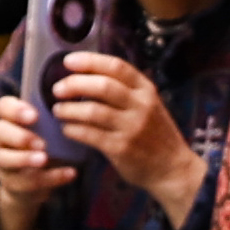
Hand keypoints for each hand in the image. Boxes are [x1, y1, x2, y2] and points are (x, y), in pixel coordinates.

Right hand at [0, 93, 77, 229]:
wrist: (37, 180)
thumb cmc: (47, 142)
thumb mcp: (51, 127)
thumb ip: (59, 112)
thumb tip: (84, 90)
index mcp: (11, 118)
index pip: (3, 106)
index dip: (15, 110)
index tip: (35, 115)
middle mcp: (2, 137)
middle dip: (18, 136)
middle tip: (40, 142)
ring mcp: (3, 161)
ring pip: (4, 158)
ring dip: (25, 158)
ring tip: (44, 159)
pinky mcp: (12, 182)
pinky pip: (27, 181)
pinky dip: (51, 178)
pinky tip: (71, 174)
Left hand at [50, 50, 203, 225]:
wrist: (172, 168)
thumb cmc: (155, 134)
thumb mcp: (149, 105)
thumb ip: (126, 90)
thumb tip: (87, 75)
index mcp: (146, 90)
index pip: (116, 66)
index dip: (89, 61)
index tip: (68, 61)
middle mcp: (140, 106)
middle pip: (102, 86)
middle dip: (74, 84)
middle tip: (57, 89)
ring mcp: (131, 127)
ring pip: (92, 110)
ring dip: (69, 109)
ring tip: (58, 110)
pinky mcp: (121, 148)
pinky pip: (89, 134)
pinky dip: (73, 130)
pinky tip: (67, 129)